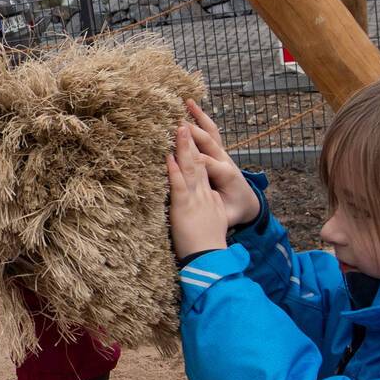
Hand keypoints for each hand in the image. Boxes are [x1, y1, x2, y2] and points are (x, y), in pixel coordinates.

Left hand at [167, 123, 229, 260]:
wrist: (210, 259)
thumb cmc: (205, 246)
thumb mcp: (208, 223)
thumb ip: (201, 211)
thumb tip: (195, 207)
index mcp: (208, 196)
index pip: (202, 167)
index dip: (196, 150)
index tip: (190, 133)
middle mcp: (203, 193)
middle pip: (198, 161)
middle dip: (191, 141)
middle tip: (184, 120)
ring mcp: (195, 198)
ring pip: (190, 168)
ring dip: (184, 147)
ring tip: (179, 127)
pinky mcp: (184, 207)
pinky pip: (179, 185)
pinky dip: (173, 170)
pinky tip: (169, 156)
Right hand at [183, 100, 261, 227]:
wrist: (248, 203)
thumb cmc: (234, 210)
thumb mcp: (227, 215)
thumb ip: (217, 211)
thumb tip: (205, 210)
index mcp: (226, 176)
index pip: (207, 164)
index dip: (193, 157)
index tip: (178, 151)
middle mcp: (226, 161)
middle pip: (209, 143)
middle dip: (194, 133)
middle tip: (178, 123)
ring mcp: (223, 153)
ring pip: (211, 132)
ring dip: (200, 116)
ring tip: (188, 102)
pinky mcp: (220, 151)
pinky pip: (211, 131)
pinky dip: (202, 118)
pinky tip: (191, 106)